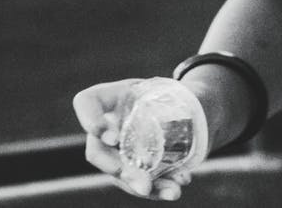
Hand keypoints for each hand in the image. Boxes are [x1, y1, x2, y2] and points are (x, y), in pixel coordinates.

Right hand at [71, 80, 195, 200]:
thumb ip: (177, 102)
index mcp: (110, 97)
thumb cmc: (166, 94)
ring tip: (172, 191)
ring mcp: (114, 150)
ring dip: (144, 186)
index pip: (86, 102)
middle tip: (144, 183)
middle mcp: (105, 126)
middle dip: (121, 170)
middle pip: (98, 152)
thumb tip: (195, 121)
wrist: (178, 111)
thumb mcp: (170, 91)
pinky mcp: (129, 168)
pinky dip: (157, 189)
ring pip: (119, 174)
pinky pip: (137, 183)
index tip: (112, 138)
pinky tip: (173, 191)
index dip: (90, 120)